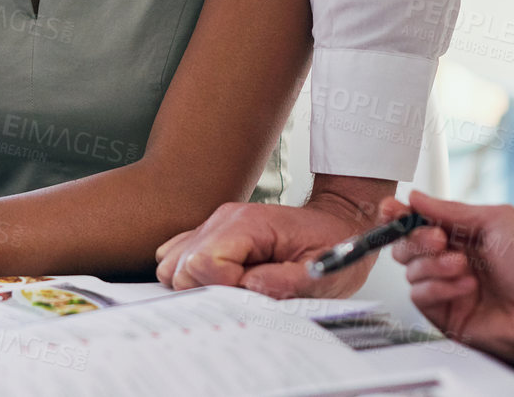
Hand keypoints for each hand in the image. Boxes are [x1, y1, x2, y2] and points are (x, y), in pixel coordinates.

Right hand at [156, 195, 378, 299]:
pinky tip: (222, 282)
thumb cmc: (332, 245)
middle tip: (246, 294)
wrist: (338, 221)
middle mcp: (224, 219)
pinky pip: (180, 256)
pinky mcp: (213, 234)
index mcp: (247, 224)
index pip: (204, 264)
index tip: (252, 292)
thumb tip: (248, 287)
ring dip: (199, 286)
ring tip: (235, 289)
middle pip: (183, 267)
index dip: (224, 289)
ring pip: (175, 264)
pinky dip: (194, 276)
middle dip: (209, 292)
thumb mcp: (322, 271)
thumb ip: (285, 283)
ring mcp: (215, 225)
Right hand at [387, 190, 513, 366]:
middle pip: (405, 244)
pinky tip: (466, 287)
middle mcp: (453, 260)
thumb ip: (450, 210)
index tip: (391, 209)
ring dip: (434, 264)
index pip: (419, 221)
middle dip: (416, 238)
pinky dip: (439, 287)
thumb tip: (417, 198)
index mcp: (464, 234)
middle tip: (439, 239)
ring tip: (465, 267)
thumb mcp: (496, 220)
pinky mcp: (447, 315)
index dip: (400, 215)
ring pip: (410, 269)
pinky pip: (419, 296)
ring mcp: (449, 288)